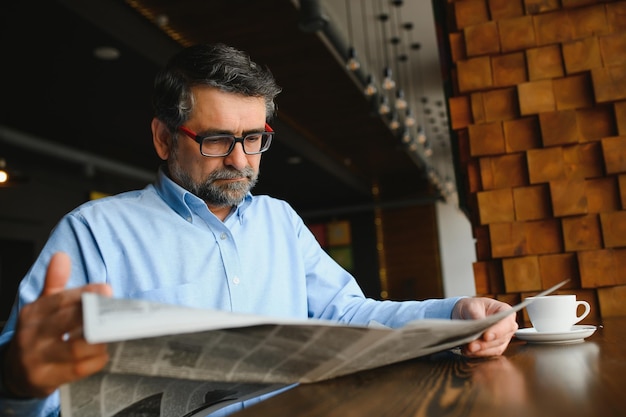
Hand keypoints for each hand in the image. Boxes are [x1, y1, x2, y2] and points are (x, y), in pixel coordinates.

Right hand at [2, 252, 111, 397]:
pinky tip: (102, 353)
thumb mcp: (42, 307)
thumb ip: (55, 283)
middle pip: (68, 322)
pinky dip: (95, 361)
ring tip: (110, 335)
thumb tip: (62, 256)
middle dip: (95, 316)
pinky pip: (76, 370)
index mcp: (34, 313)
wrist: (15, 372)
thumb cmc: (39, 334)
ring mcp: (36, 359)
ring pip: (75, 349)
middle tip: (117, 313)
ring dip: (99, 342)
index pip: (61, 299)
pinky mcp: (44, 379)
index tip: (107, 289)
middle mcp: (32, 335)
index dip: (86, 293)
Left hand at [452, 297, 517, 357]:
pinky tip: (468, 352)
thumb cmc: (471, 307)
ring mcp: (502, 338)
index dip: (498, 331)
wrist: (465, 314)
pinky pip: (489, 354)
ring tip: (468, 349)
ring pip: (495, 348)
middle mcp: (507, 326)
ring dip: (481, 351)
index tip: (486, 336)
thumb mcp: (471, 305)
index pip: (507, 323)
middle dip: (485, 344)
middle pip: (501, 338)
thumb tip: (478, 324)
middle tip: (471, 345)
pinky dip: (478, 354)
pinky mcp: (495, 348)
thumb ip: (476, 314)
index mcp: (505, 311)